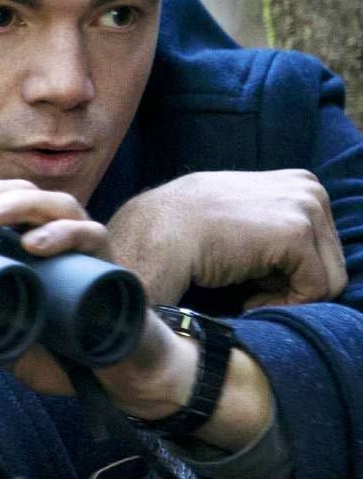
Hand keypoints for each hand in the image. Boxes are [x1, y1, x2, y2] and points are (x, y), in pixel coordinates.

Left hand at [0, 176, 277, 450]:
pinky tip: (33, 242)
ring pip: (54, 203)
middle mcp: (60, 232)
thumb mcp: (11, 329)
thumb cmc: (65, 348)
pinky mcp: (112, 263)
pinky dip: (62, 235)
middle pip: (19, 192)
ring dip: (14, 204)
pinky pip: (90, 238)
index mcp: (31, 238)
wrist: (123, 373)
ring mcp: (87, 243)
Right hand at [106, 169, 345, 305]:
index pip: (323, 245)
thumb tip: (295, 255)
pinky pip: (317, 289)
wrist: (156, 235)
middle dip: (291, 283)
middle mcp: (309, 187)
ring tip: (247, 291)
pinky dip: (282, 305)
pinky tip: (246, 297)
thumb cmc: (187, 231)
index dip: (289, 270)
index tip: (251, 275)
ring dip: (287, 295)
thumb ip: (273, 219)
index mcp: (300, 182)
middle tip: (247, 288)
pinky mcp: (297, 231)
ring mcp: (306, 206)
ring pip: (329, 278)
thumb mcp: (240, 211)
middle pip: (331, 262)